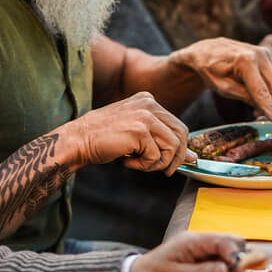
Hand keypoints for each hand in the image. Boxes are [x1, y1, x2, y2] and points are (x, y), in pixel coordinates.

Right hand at [66, 92, 191, 175]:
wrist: (78, 140)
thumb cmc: (105, 139)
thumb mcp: (137, 133)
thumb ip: (161, 139)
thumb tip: (193, 157)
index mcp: (148, 100)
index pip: (178, 125)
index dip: (179, 148)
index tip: (172, 163)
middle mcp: (149, 104)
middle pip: (181, 135)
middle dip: (176, 158)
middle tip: (164, 171)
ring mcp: (145, 115)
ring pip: (173, 146)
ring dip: (158, 163)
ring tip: (139, 164)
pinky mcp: (140, 130)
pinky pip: (156, 156)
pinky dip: (144, 166)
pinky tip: (127, 162)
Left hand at [129, 232, 247, 271]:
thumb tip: (229, 270)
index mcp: (194, 241)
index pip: (225, 241)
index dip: (237, 256)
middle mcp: (200, 241)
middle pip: (232, 243)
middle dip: (241, 259)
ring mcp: (201, 250)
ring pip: (229, 252)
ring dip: (234, 266)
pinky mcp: (201, 259)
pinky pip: (222, 260)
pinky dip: (227, 270)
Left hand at [170, 38, 271, 123]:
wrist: (207, 51)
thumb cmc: (210, 69)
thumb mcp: (223, 88)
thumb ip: (245, 97)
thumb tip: (264, 108)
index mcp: (245, 61)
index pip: (262, 91)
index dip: (271, 110)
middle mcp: (260, 54)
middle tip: (257, 115)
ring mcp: (265, 52)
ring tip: (254, 105)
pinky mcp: (268, 54)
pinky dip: (270, 89)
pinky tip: (257, 94)